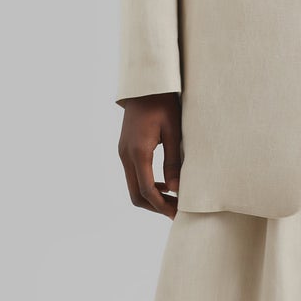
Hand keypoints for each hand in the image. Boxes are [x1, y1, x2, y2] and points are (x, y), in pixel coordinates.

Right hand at [119, 93, 181, 218]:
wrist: (145, 86)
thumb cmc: (163, 104)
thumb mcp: (174, 131)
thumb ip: (173, 161)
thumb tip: (175, 189)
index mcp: (138, 152)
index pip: (147, 190)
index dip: (162, 206)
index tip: (177, 214)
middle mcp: (126, 155)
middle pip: (136, 194)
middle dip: (155, 206)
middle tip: (176, 210)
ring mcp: (123, 152)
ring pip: (133, 186)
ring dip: (151, 197)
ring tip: (173, 199)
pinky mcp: (125, 149)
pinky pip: (133, 175)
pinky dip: (146, 185)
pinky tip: (164, 183)